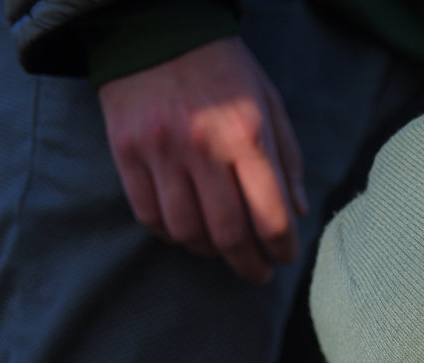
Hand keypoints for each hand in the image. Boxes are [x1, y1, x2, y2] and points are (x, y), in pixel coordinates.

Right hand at [98, 37, 307, 283]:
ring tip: (222, 250)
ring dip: (209, 252)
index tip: (284, 258)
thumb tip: (297, 213)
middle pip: (229, 234)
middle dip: (249, 265)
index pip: (270, 217)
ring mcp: (160, 151)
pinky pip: (148, 214)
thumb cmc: (224, 70)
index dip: (282, 249)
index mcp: (247, 136)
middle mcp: (203, 148)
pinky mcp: (126, 151)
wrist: (156, 28)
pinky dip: (170, 234)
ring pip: (186, 232)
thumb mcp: (269, 104)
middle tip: (258, 273)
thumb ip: (287, 160)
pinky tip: (187, 231)